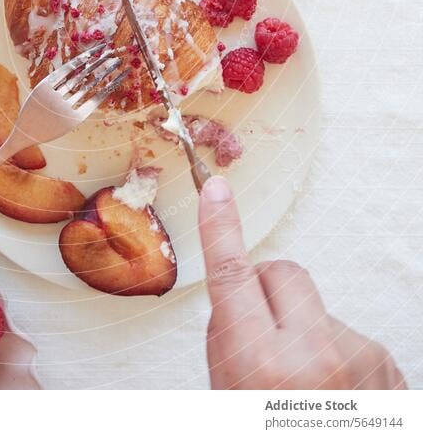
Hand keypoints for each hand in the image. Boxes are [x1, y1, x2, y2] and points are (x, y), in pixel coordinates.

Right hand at [199, 176, 405, 389]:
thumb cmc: (268, 437)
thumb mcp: (226, 405)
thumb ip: (227, 345)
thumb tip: (237, 300)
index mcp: (263, 369)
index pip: (232, 277)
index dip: (220, 229)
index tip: (215, 191)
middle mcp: (315, 358)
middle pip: (282, 274)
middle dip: (265, 288)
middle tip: (258, 329)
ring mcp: (359, 361)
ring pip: (315, 309)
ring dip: (303, 333)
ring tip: (304, 391)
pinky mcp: (388, 368)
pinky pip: (345, 336)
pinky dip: (334, 356)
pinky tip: (331, 400)